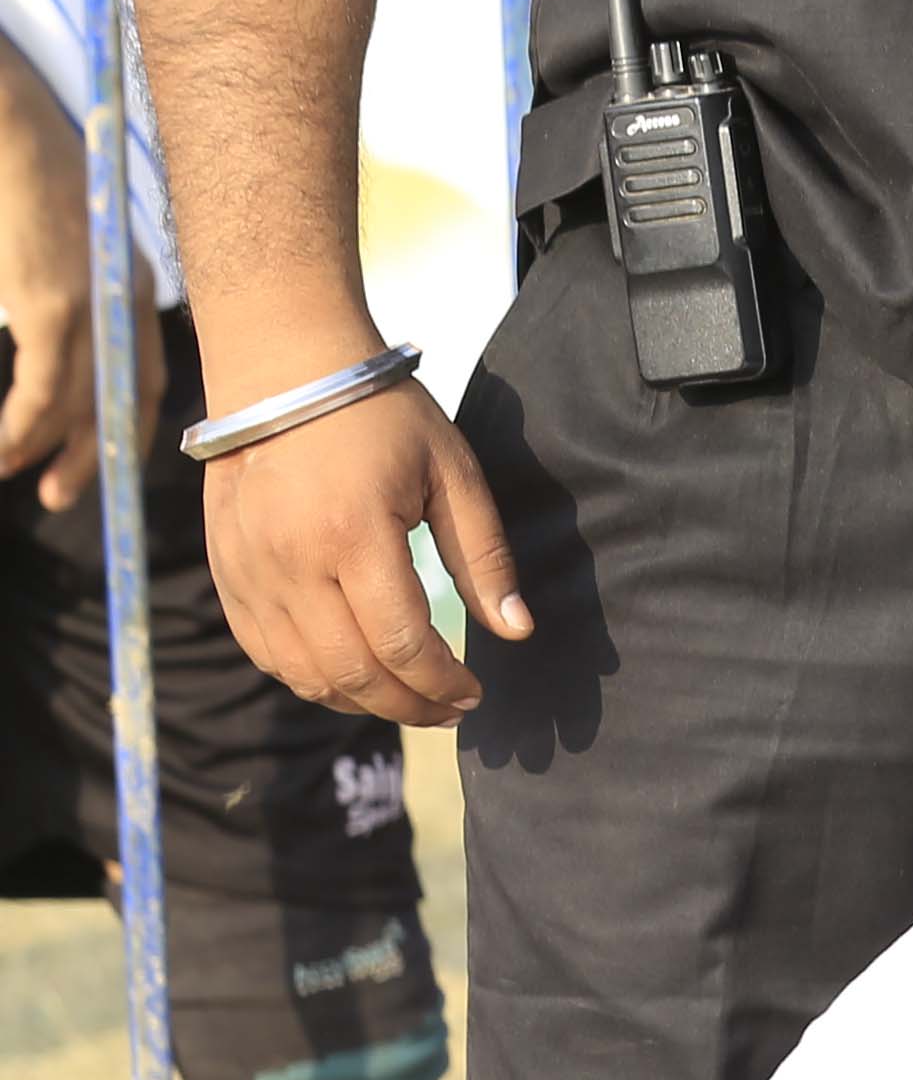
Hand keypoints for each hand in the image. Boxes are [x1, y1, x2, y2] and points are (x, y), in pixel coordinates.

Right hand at [0, 158, 135, 513]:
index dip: (124, 419)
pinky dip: (25, 427)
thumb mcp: (62, 236)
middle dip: (95, 454)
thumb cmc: (25, 174)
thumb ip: (68, 282)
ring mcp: (92, 307)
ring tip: (15, 472)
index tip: (104, 455)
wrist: (11, 128)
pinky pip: (45, 390)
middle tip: (63, 494)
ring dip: (44, 448)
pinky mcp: (51, 307)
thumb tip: (51, 319)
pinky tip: (6, 449)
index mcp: (131, 284)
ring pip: (77, 404)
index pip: (144, 371)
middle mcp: (125, 301)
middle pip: (123, 399)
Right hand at [202, 372, 526, 726]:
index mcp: (353, 536)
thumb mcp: (452, 473)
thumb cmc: (379, 415)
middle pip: (352, 673)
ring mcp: (250, 569)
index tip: (474, 694)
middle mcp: (291, 561)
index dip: (443, 685)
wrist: (282, 370)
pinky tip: (352, 675)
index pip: (402, 646)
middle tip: (450, 709)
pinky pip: (265, 651)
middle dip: (410, 706)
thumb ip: (484, 558)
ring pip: (304, 673)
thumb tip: (517, 632)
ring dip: (361, 701)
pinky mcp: (227, 570)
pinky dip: (310, 677)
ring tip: (408, 697)